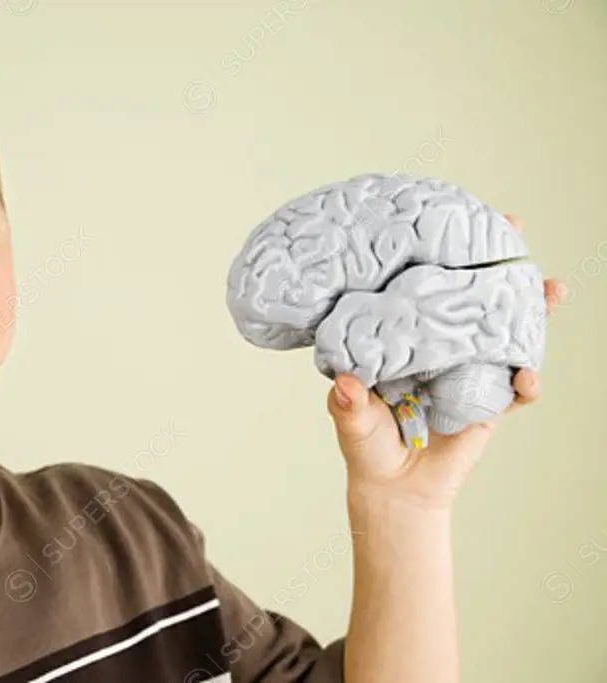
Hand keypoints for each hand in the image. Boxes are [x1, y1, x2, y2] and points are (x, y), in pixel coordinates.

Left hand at [326, 214, 564, 509]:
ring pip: (506, 332)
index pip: (421, 287)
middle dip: (495, 263)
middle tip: (513, 228)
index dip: (437, 254)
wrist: (394, 488)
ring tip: (551, 289)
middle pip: (472, 297)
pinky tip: (528, 376)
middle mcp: (438, 346)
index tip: (449, 218)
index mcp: (403, 338)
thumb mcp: (351, 420)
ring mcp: (468, 371)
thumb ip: (348, 404)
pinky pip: (516, 387)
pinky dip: (527, 380)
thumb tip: (347, 386)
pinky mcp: (490, 403)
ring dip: (532, 310)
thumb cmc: (367, 444)